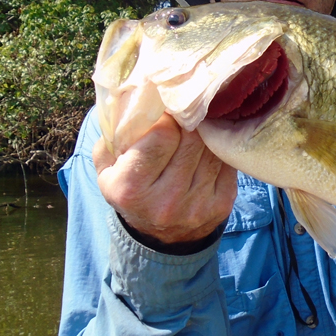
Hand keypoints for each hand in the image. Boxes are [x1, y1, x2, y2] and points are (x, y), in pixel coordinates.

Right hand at [94, 113, 237, 245]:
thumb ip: (115, 135)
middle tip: (186, 113)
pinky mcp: (221, 205)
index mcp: (131, 188)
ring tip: (198, 128)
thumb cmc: (131, 190)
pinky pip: (227, 162)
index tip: (166, 113)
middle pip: (191, 139)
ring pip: (212, 148)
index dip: (167, 117)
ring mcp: (196, 205)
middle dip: (189, 121)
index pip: (162, 135)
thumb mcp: (108, 168)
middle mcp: (165, 201)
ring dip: (206, 133)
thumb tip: (138, 97)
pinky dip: (219, 149)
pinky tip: (210, 147)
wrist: (159, 238)